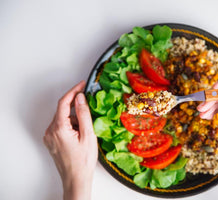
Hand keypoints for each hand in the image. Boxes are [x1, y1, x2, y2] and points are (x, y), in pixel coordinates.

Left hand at [43, 81, 97, 199]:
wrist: (76, 178)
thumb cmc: (84, 160)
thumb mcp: (88, 135)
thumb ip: (84, 114)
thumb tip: (80, 97)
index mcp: (59, 128)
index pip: (64, 103)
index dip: (73, 91)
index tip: (82, 84)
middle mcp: (50, 131)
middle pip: (63, 110)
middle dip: (77, 109)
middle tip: (90, 114)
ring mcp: (49, 137)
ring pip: (62, 119)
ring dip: (74, 119)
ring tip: (85, 132)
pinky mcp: (51, 141)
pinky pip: (60, 126)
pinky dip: (71, 125)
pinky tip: (79, 135)